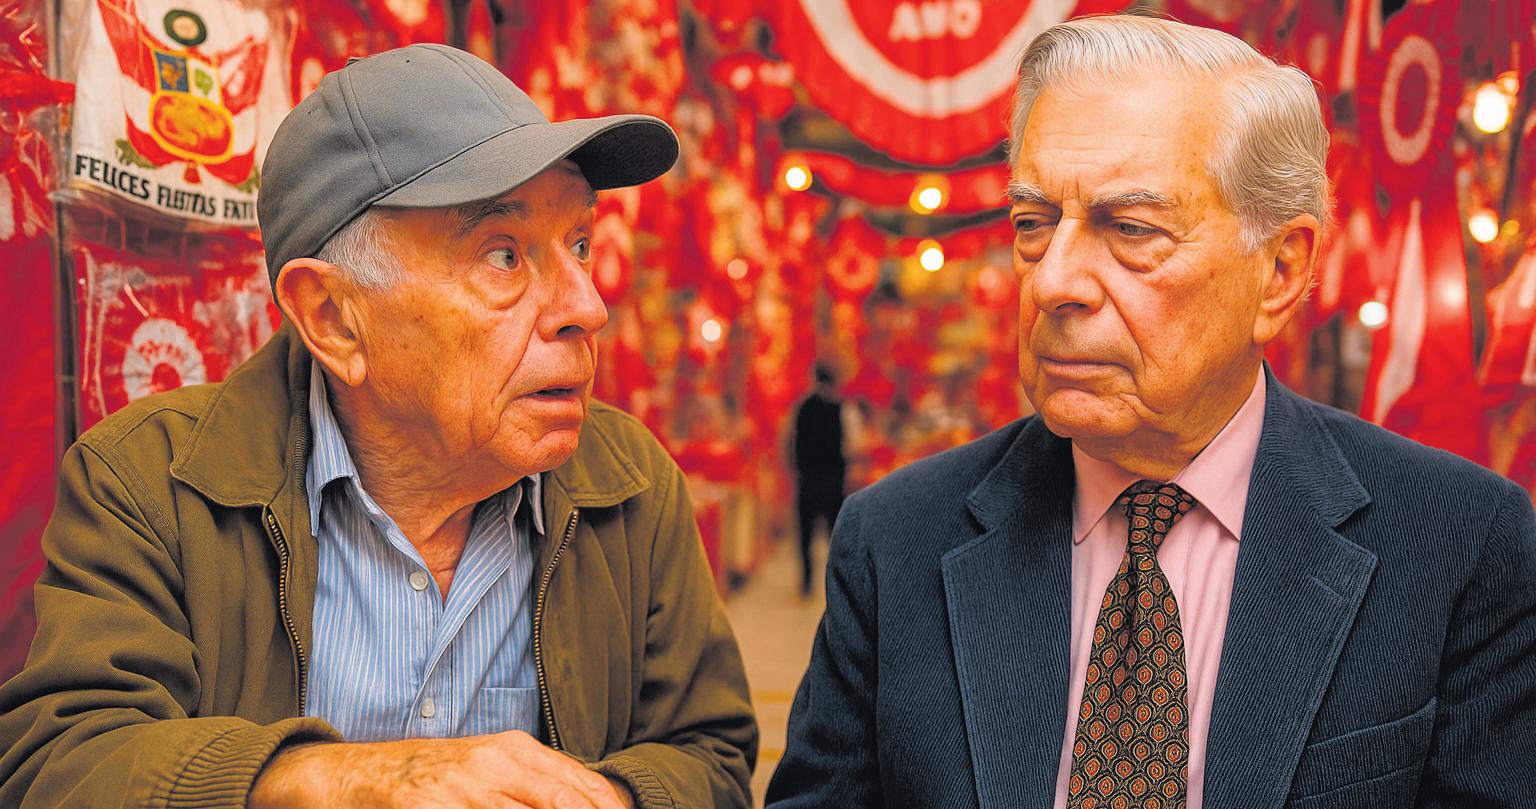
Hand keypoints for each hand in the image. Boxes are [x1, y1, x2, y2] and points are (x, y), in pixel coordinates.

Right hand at [249, 730, 630, 808]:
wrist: (359, 775)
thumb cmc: (434, 774)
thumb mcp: (490, 765)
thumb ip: (538, 780)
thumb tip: (594, 799)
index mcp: (514, 749)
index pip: (581, 786)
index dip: (609, 808)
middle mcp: (494, 765)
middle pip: (563, 803)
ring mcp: (464, 790)